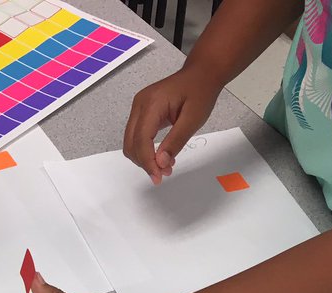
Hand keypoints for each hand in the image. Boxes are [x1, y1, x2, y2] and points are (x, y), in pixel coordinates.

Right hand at [123, 65, 219, 183]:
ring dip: (144, 158)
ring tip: (164, 165)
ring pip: (131, 143)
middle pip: (131, 143)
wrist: (201, 74)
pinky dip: (145, 150)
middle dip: (144, 162)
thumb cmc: (200, 92)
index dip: (147, 162)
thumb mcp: (193, 119)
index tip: (158, 177)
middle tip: (163, 173)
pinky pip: (136, 137)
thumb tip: (160, 163)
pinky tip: (160, 155)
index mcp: (152, 103)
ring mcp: (138, 107)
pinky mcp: (141, 112)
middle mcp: (140, 104)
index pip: (141, 139)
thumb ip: (175, 142)